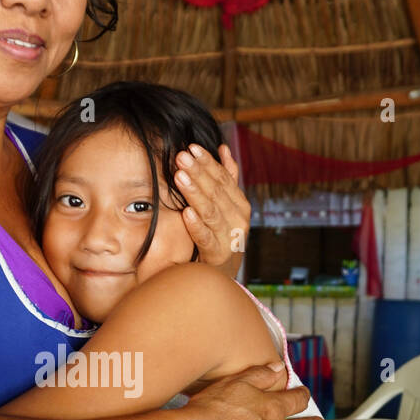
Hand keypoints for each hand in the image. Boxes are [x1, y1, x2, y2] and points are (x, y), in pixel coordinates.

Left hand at [174, 142, 249, 271]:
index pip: (223, 178)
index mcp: (240, 204)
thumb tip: (223, 148)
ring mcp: (229, 237)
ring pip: (210, 211)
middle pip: (215, 191)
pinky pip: (205, 237)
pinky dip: (196, 224)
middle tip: (181, 157)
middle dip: (197, 172)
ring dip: (194, 193)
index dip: (207, 162)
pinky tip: (186, 212)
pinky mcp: (217, 254)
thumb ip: (227, 177)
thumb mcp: (226, 205)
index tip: (191, 148)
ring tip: (180, 177)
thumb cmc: (221, 234)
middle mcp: (238, 218)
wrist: (223, 272)